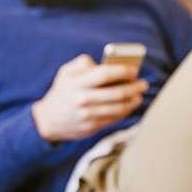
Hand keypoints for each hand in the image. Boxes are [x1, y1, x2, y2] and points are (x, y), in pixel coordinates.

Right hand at [31, 54, 148, 141]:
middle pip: (116, 92)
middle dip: (133, 87)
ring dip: (133, 101)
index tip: (134, 70)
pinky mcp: (91, 127)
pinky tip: (130, 105)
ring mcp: (87, 115)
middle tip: (143, 84)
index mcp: (76, 82)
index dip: (122, 71)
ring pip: (118, 108)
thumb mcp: (65, 72)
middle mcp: (82, 99)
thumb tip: (106, 63)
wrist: (47, 121)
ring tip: (139, 95)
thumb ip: (84, 63)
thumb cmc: (62, 92)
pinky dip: (125, 111)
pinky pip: (114, 118)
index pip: (104, 74)